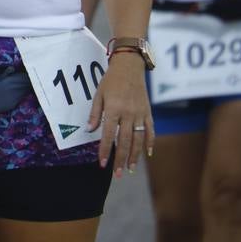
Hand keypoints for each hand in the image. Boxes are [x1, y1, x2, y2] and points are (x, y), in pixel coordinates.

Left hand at [88, 52, 152, 177]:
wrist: (130, 67)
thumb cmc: (111, 80)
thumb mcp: (98, 94)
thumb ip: (95, 114)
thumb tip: (90, 131)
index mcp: (113, 109)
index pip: (108, 134)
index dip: (105, 150)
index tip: (102, 163)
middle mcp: (128, 113)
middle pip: (125, 141)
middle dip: (121, 159)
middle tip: (118, 174)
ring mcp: (140, 114)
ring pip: (139, 139)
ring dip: (135, 156)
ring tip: (131, 169)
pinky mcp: (148, 112)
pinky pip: (150, 130)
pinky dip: (150, 143)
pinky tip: (147, 154)